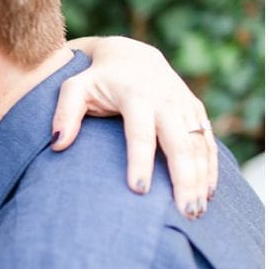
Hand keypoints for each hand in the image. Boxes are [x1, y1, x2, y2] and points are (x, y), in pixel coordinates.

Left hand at [55, 37, 218, 216]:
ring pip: (198, 145)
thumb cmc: (95, 79)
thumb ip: (64, 114)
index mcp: (136, 95)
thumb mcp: (73, 89)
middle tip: (184, 212)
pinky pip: (208, 142)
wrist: (130, 57)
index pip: (140, 132)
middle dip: (184, 178)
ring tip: (195, 211)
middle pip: (180, 143)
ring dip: (201, 178)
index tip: (138, 191)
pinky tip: (209, 193)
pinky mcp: (196, 111)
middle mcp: (166, 100)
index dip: (140, 161)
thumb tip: (57, 143)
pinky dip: (211, 167)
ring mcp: (185, 105)